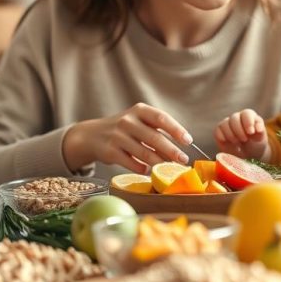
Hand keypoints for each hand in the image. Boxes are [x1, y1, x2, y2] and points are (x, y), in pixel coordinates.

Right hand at [62, 103, 191, 173]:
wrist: (92, 135)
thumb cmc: (124, 129)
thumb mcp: (138, 120)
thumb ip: (156, 129)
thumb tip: (180, 148)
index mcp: (139, 110)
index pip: (161, 118)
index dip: (176, 129)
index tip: (188, 141)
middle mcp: (127, 121)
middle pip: (154, 138)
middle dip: (172, 151)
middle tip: (183, 160)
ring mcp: (117, 136)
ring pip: (144, 153)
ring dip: (160, 162)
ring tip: (170, 168)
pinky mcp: (110, 152)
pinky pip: (132, 163)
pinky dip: (143, 169)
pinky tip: (150, 171)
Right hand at [214, 109, 269, 160]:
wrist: (248, 154)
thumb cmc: (256, 143)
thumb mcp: (260, 138)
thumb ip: (260, 132)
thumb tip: (258, 128)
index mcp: (248, 116)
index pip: (246, 113)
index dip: (248, 122)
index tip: (251, 132)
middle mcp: (237, 117)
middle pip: (234, 118)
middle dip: (239, 130)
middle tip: (244, 140)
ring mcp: (227, 124)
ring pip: (224, 124)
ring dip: (231, 135)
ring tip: (238, 143)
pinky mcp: (219, 131)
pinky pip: (217, 131)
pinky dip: (223, 138)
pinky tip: (230, 144)